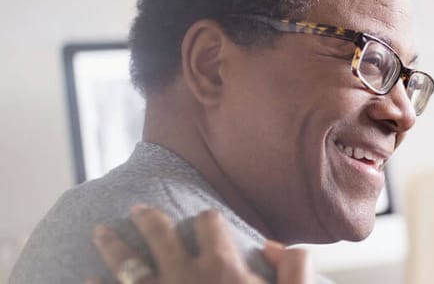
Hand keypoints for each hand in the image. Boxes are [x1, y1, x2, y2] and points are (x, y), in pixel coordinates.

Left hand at [86, 205, 313, 283]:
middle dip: (149, 218)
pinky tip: (86, 281)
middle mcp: (183, 276)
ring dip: (112, 244)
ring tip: (101, 231)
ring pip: (126, 261)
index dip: (210, 219)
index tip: (207, 222)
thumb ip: (295, 269)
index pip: (210, 222)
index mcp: (221, 268)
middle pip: (159, 232)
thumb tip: (273, 244)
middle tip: (138, 210)